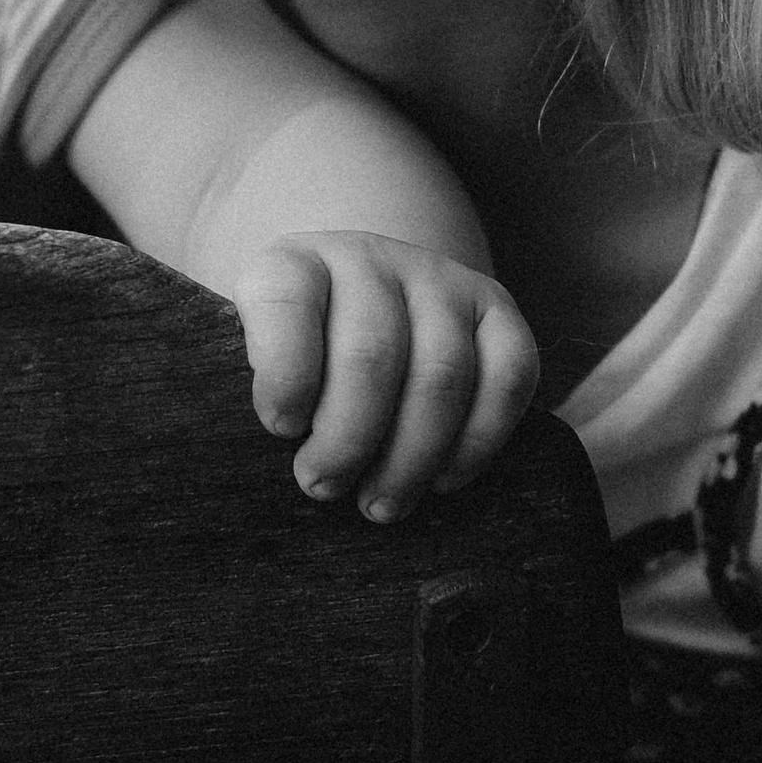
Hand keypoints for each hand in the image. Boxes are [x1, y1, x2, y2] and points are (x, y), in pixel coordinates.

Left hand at [235, 234, 537, 520]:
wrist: (360, 304)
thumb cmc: (298, 354)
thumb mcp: (252, 357)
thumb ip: (264, 392)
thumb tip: (277, 459)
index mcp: (294, 264)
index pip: (285, 304)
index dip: (284, 374)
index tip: (282, 428)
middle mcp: (369, 258)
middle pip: (370, 354)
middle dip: (346, 439)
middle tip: (325, 486)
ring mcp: (440, 279)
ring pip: (441, 375)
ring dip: (410, 457)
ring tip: (380, 504)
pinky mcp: (496, 309)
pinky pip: (508, 377)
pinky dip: (477, 441)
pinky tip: (442, 480)